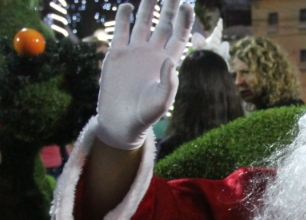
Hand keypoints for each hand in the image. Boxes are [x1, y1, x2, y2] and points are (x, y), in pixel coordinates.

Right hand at [96, 0, 192, 149]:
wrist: (121, 121)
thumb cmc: (145, 115)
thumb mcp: (161, 102)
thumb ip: (169, 83)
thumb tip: (170, 61)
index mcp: (168, 62)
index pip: (179, 35)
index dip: (184, 20)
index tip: (187, 4)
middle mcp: (153, 53)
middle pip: (164, 23)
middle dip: (169, 6)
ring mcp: (135, 51)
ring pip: (144, 22)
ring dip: (148, 6)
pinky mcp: (117, 54)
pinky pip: (121, 30)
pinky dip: (123, 17)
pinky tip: (127, 6)